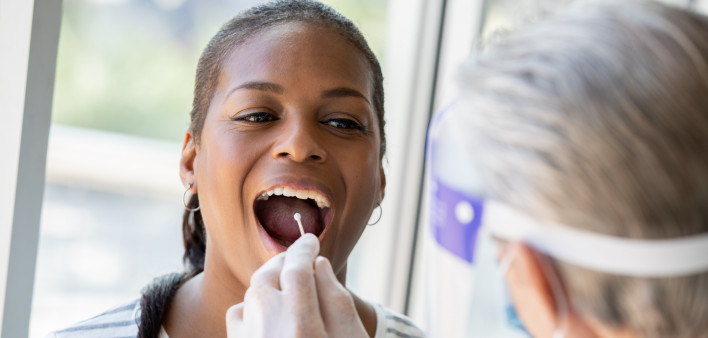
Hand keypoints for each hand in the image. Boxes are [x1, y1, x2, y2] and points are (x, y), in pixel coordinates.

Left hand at [226, 234, 367, 337]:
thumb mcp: (353, 337)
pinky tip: (268, 313)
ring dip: (267, 283)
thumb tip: (319, 266)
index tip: (312, 241)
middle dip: (283, 262)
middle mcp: (268, 331)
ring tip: (287, 283)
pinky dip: (251, 307)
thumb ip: (336, 299)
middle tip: (300, 257)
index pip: (296, 268)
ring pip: (250, 297)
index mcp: (301, 324)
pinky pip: (238, 320)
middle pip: (266, 278)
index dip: (304, 249)